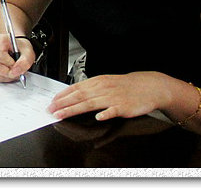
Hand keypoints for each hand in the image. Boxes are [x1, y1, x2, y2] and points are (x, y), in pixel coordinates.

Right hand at [0, 34, 35, 83]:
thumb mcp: (28, 52)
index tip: (17, 65)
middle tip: (17, 69)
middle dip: (10, 72)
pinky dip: (2, 77)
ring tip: (13, 70)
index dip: (9, 64)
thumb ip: (25, 62)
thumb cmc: (20, 48)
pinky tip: (7, 71)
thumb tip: (16, 71)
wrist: (16, 48)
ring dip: (7, 76)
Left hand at [48, 72, 167, 121]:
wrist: (148, 86)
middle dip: (63, 104)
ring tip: (62, 115)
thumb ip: (90, 88)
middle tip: (51, 110)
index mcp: (97, 82)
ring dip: (74, 109)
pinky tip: (98, 117)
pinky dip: (105, 113)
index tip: (52, 103)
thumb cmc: (125, 85)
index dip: (62, 96)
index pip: (75, 88)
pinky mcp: (124, 106)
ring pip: (90, 103)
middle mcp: (103, 88)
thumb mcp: (105, 82)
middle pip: (79, 96)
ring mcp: (113, 97)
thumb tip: (72, 94)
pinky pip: (113, 110)